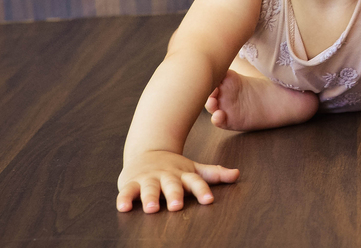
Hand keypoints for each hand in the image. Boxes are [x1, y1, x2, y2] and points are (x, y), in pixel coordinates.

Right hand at [117, 150, 238, 212]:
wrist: (147, 152)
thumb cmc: (174, 168)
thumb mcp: (193, 169)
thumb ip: (214, 173)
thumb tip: (237, 174)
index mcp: (183, 174)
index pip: (195, 182)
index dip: (202, 190)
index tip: (209, 200)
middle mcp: (166, 177)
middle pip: (172, 186)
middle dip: (175, 195)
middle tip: (177, 206)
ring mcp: (149, 179)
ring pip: (150, 189)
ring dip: (150, 198)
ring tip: (152, 208)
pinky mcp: (131, 183)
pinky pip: (127, 192)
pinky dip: (124, 199)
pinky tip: (123, 208)